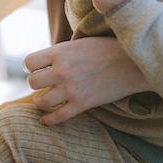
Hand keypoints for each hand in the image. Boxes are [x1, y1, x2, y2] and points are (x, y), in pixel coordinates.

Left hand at [23, 37, 151, 124]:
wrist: (134, 63)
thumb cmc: (108, 48)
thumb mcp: (80, 42)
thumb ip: (61, 52)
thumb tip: (46, 60)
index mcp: (60, 52)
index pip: (29, 62)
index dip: (30, 66)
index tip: (34, 68)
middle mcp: (62, 71)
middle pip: (32, 82)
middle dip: (35, 83)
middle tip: (42, 83)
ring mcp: (71, 89)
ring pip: (40, 101)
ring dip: (40, 101)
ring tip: (43, 99)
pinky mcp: (82, 104)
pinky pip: (57, 117)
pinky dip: (48, 120)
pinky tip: (45, 120)